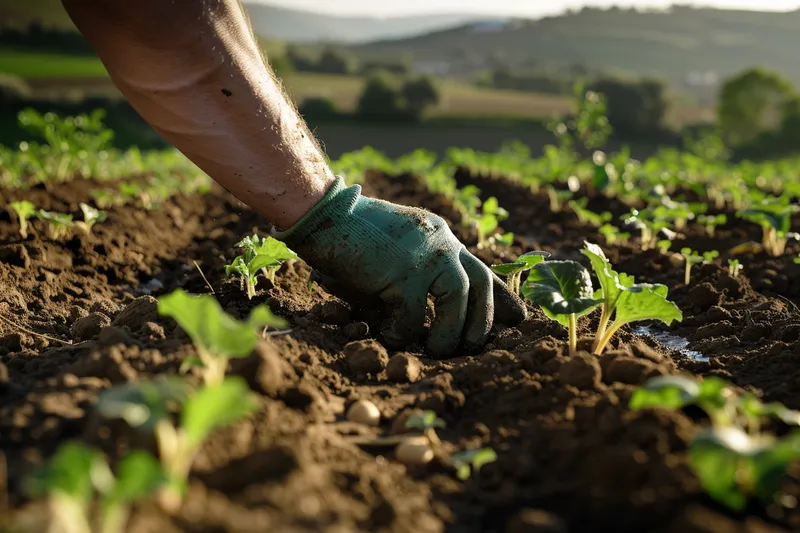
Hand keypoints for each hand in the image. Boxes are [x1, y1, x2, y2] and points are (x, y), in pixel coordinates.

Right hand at [275, 177, 526, 357]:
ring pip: (457, 301)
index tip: (517, 319)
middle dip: (481, 322)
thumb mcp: (396, 253)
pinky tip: (389, 334)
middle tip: (472, 347)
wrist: (322, 216)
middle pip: (479, 285)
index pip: (481, 269)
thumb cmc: (351, 238)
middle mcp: (441, 242)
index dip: (500, 298)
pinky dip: (403, 332)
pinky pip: (413, 316)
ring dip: (449, 334)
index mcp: (440, 236)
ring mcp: (424, 255)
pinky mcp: (403, 271)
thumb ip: (418, 275)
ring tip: (436, 351)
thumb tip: (433, 319)